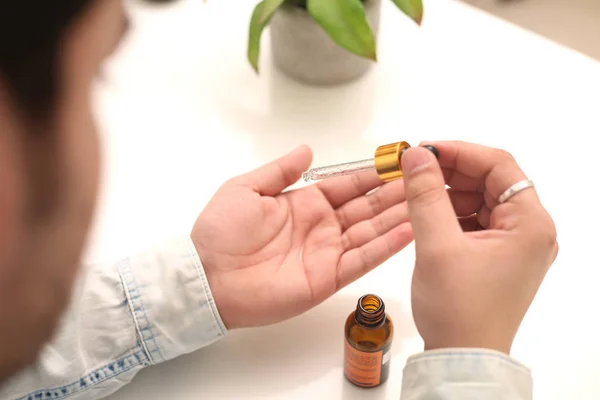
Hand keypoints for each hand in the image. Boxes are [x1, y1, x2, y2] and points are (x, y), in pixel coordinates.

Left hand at [192, 145, 412, 328]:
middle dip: (394, 194)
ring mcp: (327, 253)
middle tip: (425, 178)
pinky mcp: (328, 279)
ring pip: (371, 231)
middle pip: (366, 208)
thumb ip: (280, 170)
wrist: (207, 277)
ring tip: (427, 200)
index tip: (398, 162)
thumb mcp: (246, 188)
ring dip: (399, 217)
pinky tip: (411, 230)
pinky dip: (388, 246)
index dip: (372, 174)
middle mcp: (321, 227)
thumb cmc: (220, 231)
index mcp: (305, 203)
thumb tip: (308, 148)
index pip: (347, 186)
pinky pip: (363, 260)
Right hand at [401, 141, 557, 353]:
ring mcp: (517, 244)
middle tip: (414, 170)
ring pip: (482, 199)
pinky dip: (452, 213)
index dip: (459, 151)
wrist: (463, 358)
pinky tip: (428, 216)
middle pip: (491, 181)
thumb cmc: (458, 308)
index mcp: (530, 224)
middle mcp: (531, 230)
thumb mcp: (437, 245)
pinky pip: (477, 220)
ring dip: (449, 192)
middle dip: (451, 172)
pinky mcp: (500, 256)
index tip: (423, 150)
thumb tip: (416, 156)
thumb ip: (425, 195)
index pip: (498, 165)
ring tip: (416, 194)